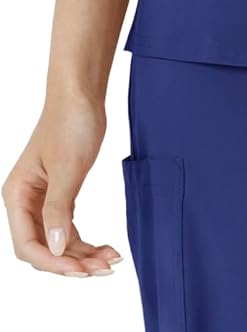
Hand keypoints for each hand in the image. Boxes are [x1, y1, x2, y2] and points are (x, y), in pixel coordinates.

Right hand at [1, 87, 122, 276]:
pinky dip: (85, 241)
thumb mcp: (67, 168)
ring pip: (58, 242)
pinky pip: (68, 229)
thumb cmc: (70, 122)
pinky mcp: (60, 195)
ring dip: (82, 255)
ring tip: (111, 261)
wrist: (82, 94)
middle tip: (102, 269)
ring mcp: (42, 200)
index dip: (52, 261)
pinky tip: (106, 248)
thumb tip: (54, 249)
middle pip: (43, 248)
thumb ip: (59, 209)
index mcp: (18, 195)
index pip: (27, 244)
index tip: (80, 269)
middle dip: (70, 262)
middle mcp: (26, 201)